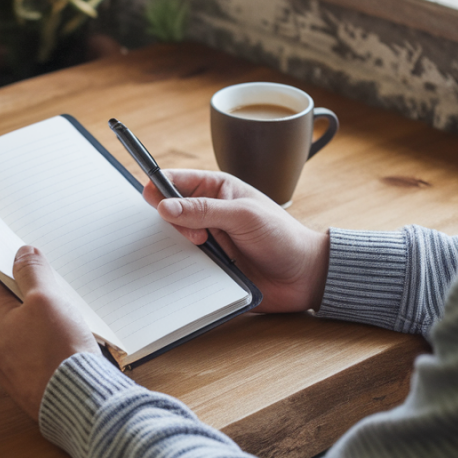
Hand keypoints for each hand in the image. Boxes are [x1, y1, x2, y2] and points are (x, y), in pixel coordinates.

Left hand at [0, 246, 99, 420]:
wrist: (78, 402)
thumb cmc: (59, 350)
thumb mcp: (47, 298)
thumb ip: (32, 273)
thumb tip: (23, 254)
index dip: (14, 272)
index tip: (33, 268)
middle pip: (9, 310)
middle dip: (30, 301)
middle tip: (56, 299)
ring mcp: (8, 368)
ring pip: (22, 334)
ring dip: (40, 327)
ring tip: (65, 326)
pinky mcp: (26, 385)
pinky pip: (33, 358)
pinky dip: (46, 350)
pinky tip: (65, 350)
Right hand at [143, 170, 329, 312]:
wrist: (302, 277)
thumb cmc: (282, 237)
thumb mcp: (244, 216)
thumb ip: (203, 210)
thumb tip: (165, 206)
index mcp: (216, 189)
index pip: (175, 180)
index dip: (159, 188)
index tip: (154, 202)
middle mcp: (207, 212)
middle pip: (167, 211)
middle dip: (173, 223)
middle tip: (198, 235)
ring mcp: (206, 239)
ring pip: (171, 239)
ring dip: (179, 246)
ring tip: (204, 251)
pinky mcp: (207, 265)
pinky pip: (182, 265)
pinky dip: (183, 267)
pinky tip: (200, 269)